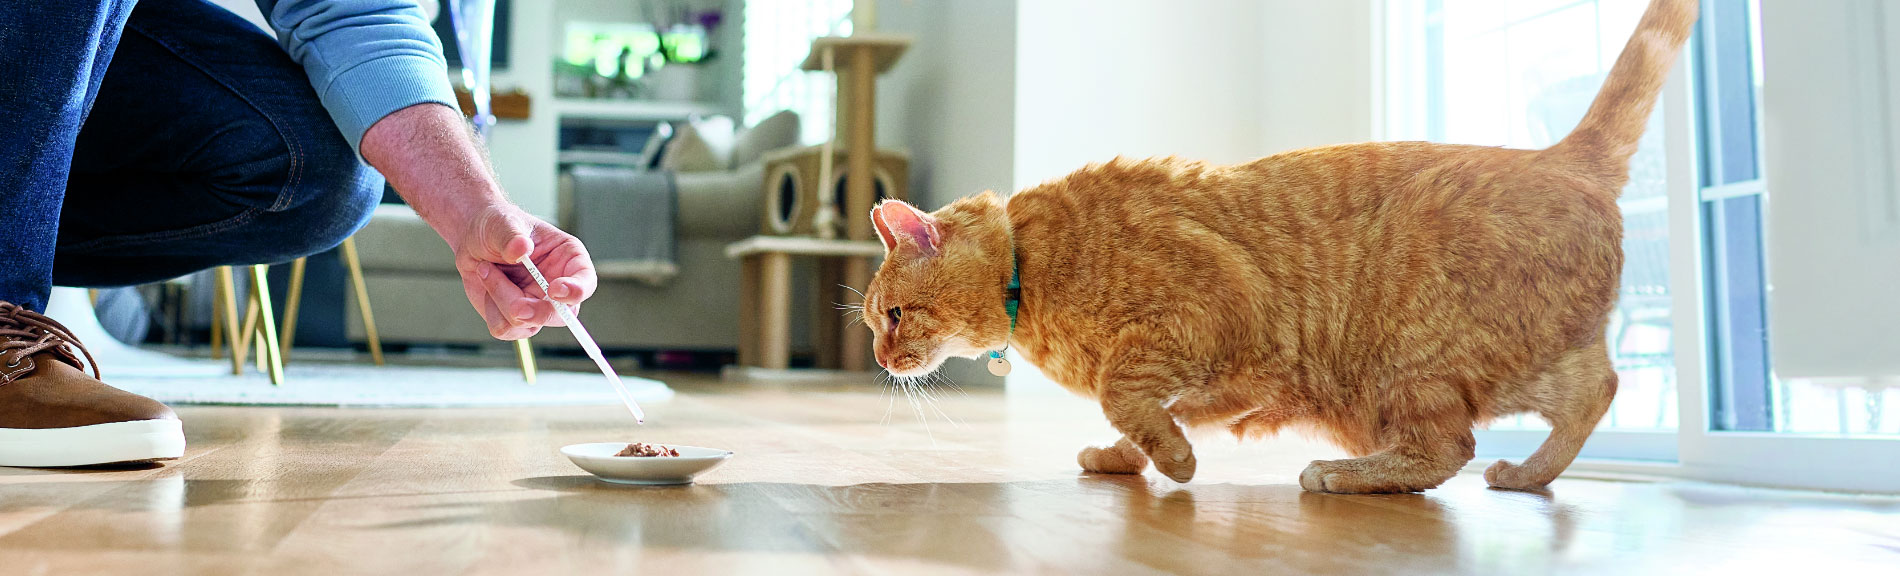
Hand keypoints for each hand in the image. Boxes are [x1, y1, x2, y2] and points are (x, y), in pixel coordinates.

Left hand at [452, 205, 597, 339]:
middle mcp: (557, 286)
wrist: (472, 239)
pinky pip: (506, 329)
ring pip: (528, 323)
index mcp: (568, 259)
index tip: (554, 290)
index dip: (576, 291)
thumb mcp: (503, 223)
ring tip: (486, 270)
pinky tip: (487, 284)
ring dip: (501, 299)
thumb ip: (511, 236)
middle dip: (537, 313)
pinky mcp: (516, 318)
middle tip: (516, 307)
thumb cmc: (496, 226)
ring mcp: (538, 305)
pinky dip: (490, 308)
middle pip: (562, 315)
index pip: (586, 281)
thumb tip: (520, 250)